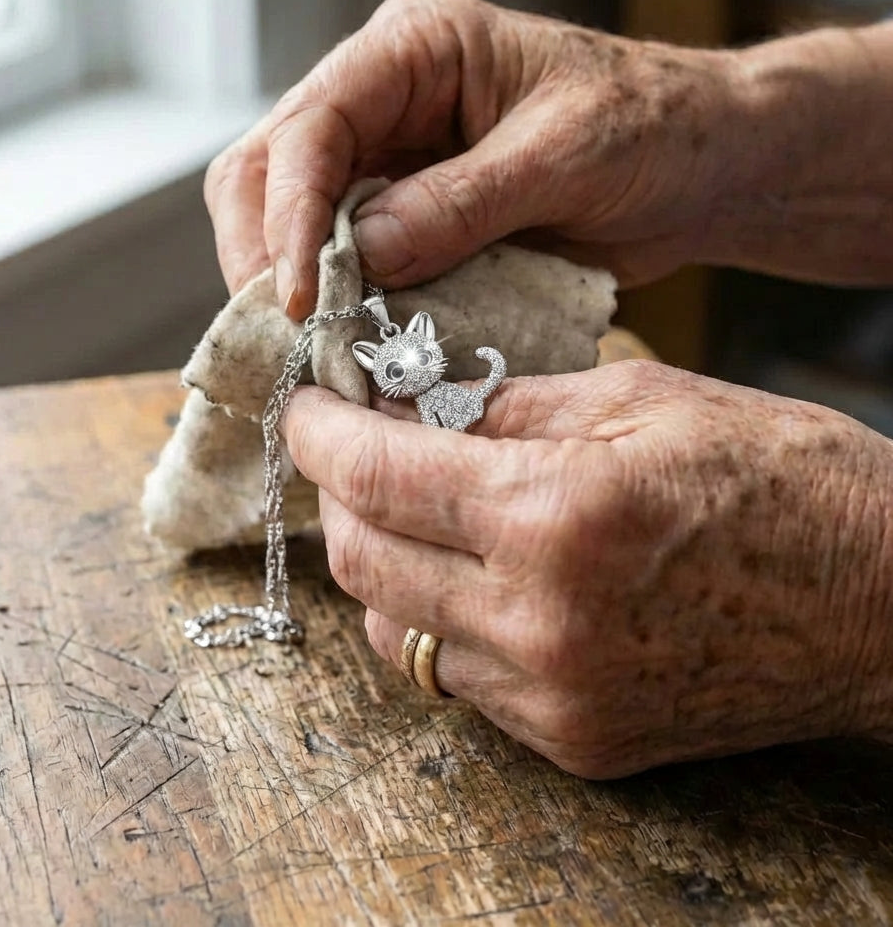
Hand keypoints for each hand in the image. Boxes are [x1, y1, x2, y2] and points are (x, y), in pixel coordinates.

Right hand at [205, 0, 744, 314]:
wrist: (697, 167)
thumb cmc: (652, 128)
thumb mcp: (564, 156)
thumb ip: (461, 203)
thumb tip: (361, 254)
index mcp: (415, 49)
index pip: (312, 125)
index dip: (289, 214)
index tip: (297, 296)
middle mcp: (384, 99)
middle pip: (270, 169)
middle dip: (266, 253)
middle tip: (286, 332)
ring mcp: (390, 160)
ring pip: (291, 220)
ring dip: (292, 285)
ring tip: (310, 346)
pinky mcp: (407, 217)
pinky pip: (344, 260)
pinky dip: (339, 304)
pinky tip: (348, 342)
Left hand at [282, 364, 892, 777]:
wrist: (885, 604)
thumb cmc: (783, 479)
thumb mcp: (641, 400)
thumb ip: (508, 408)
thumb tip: (412, 406)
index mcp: (558, 517)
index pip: (378, 476)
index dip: (320, 433)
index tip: (306, 406)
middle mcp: (541, 622)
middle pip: (363, 562)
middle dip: (337, 495)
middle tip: (352, 448)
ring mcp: (555, 697)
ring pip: (395, 631)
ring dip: (378, 562)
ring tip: (408, 508)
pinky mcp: (574, 739)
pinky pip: (456, 678)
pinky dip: (435, 617)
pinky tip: (466, 572)